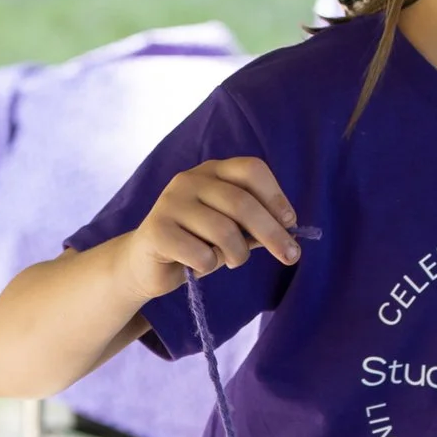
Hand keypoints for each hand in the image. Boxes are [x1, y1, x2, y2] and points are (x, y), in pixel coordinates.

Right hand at [114, 157, 299, 302]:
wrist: (145, 264)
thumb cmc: (196, 243)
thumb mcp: (231, 229)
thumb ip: (255, 225)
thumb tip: (290, 231)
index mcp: (212, 171)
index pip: (252, 170)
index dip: (276, 196)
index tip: (290, 223)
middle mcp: (190, 180)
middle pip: (242, 203)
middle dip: (272, 233)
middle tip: (291, 257)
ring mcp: (170, 202)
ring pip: (224, 232)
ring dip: (237, 255)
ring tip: (231, 261)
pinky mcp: (156, 230)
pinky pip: (201, 254)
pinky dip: (208, 266)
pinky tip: (197, 264)